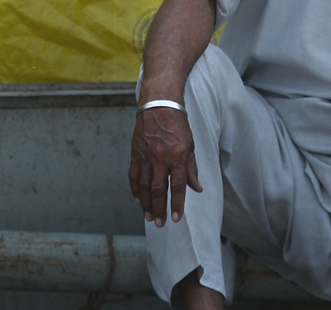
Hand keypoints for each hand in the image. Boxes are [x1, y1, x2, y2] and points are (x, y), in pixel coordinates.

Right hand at [128, 106, 202, 226]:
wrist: (158, 106)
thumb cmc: (177, 125)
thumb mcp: (190, 145)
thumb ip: (192, 169)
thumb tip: (197, 188)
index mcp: (178, 156)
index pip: (178, 186)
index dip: (177, 204)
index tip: (176, 218)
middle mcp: (161, 158)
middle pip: (159, 190)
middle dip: (159, 209)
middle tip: (159, 223)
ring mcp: (146, 157)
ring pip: (144, 186)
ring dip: (146, 204)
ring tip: (149, 217)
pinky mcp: (135, 154)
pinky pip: (133, 176)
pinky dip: (135, 190)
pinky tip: (138, 201)